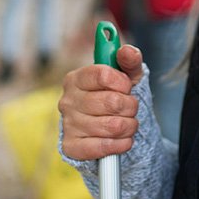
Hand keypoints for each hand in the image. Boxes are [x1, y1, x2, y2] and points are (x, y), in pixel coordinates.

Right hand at [59, 44, 144, 160]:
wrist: (110, 130)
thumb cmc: (117, 98)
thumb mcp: (127, 77)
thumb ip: (129, 61)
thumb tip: (128, 51)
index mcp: (76, 79)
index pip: (102, 75)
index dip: (122, 82)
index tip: (127, 87)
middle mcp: (67, 100)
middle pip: (111, 102)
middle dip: (131, 106)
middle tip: (131, 108)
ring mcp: (68, 124)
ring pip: (112, 126)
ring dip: (129, 126)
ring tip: (128, 124)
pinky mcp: (72, 147)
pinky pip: (102, 147)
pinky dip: (120, 145)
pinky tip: (123, 140)